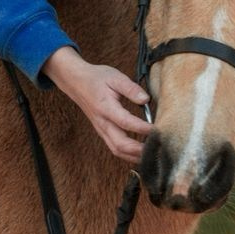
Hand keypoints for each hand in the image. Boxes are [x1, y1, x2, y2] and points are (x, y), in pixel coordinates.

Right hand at [40, 47, 151, 162]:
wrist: (76, 82)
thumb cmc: (96, 78)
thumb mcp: (115, 77)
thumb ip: (131, 89)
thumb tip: (146, 99)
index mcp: (106, 108)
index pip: (126, 122)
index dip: (142, 128)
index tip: (159, 130)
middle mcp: (102, 123)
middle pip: (120, 145)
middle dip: (140, 150)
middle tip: (158, 148)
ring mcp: (101, 130)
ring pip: (117, 150)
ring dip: (134, 156)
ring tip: (152, 154)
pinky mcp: (102, 132)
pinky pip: (115, 148)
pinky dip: (128, 154)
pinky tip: (140, 153)